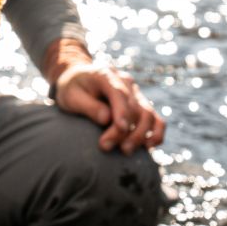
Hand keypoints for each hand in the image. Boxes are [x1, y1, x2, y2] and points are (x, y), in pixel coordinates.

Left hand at [45, 39, 164, 154]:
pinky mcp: (141, 105)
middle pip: (133, 107)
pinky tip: (149, 147)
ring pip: (148, 114)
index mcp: (106, 74)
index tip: (120, 129)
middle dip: (123, 130)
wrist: (77, 80)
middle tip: (106, 147)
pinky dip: (156, 133)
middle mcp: (125, 81)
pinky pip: (156, 119)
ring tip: (125, 151)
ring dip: (140, 135)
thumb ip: (88, 106)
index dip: (122, 112)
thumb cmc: (71, 90)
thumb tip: (106, 119)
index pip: (119, 93)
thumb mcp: (70, 96)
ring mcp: (136, 93)